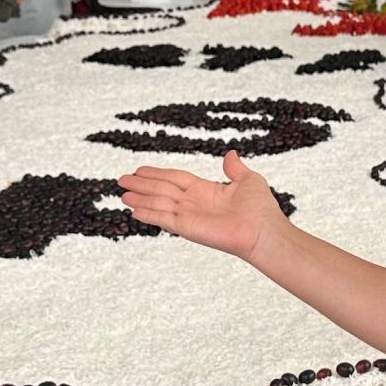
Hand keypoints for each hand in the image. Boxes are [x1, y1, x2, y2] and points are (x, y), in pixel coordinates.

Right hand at [119, 151, 289, 261]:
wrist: (263, 231)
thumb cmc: (261, 209)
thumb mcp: (248, 180)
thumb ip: (235, 168)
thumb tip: (231, 154)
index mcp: (206, 190)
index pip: (175, 178)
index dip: (157, 173)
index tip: (140, 170)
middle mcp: (194, 203)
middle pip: (162, 190)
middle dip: (142, 185)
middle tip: (122, 179)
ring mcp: (189, 216)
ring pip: (158, 203)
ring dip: (140, 199)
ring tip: (122, 195)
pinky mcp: (187, 228)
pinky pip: (163, 218)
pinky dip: (148, 214)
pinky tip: (134, 210)